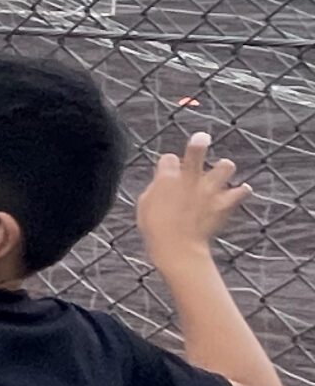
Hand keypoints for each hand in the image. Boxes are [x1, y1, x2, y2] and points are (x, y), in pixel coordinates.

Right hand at [138, 132, 251, 257]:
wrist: (178, 248)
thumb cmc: (155, 228)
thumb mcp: (144, 204)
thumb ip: (156, 188)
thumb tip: (162, 181)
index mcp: (166, 177)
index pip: (168, 158)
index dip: (167, 163)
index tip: (167, 170)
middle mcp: (190, 179)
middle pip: (197, 150)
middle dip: (199, 142)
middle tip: (202, 137)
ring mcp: (209, 191)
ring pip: (225, 166)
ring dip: (224, 167)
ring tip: (222, 170)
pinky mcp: (224, 204)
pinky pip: (241, 191)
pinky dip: (241, 191)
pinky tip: (240, 190)